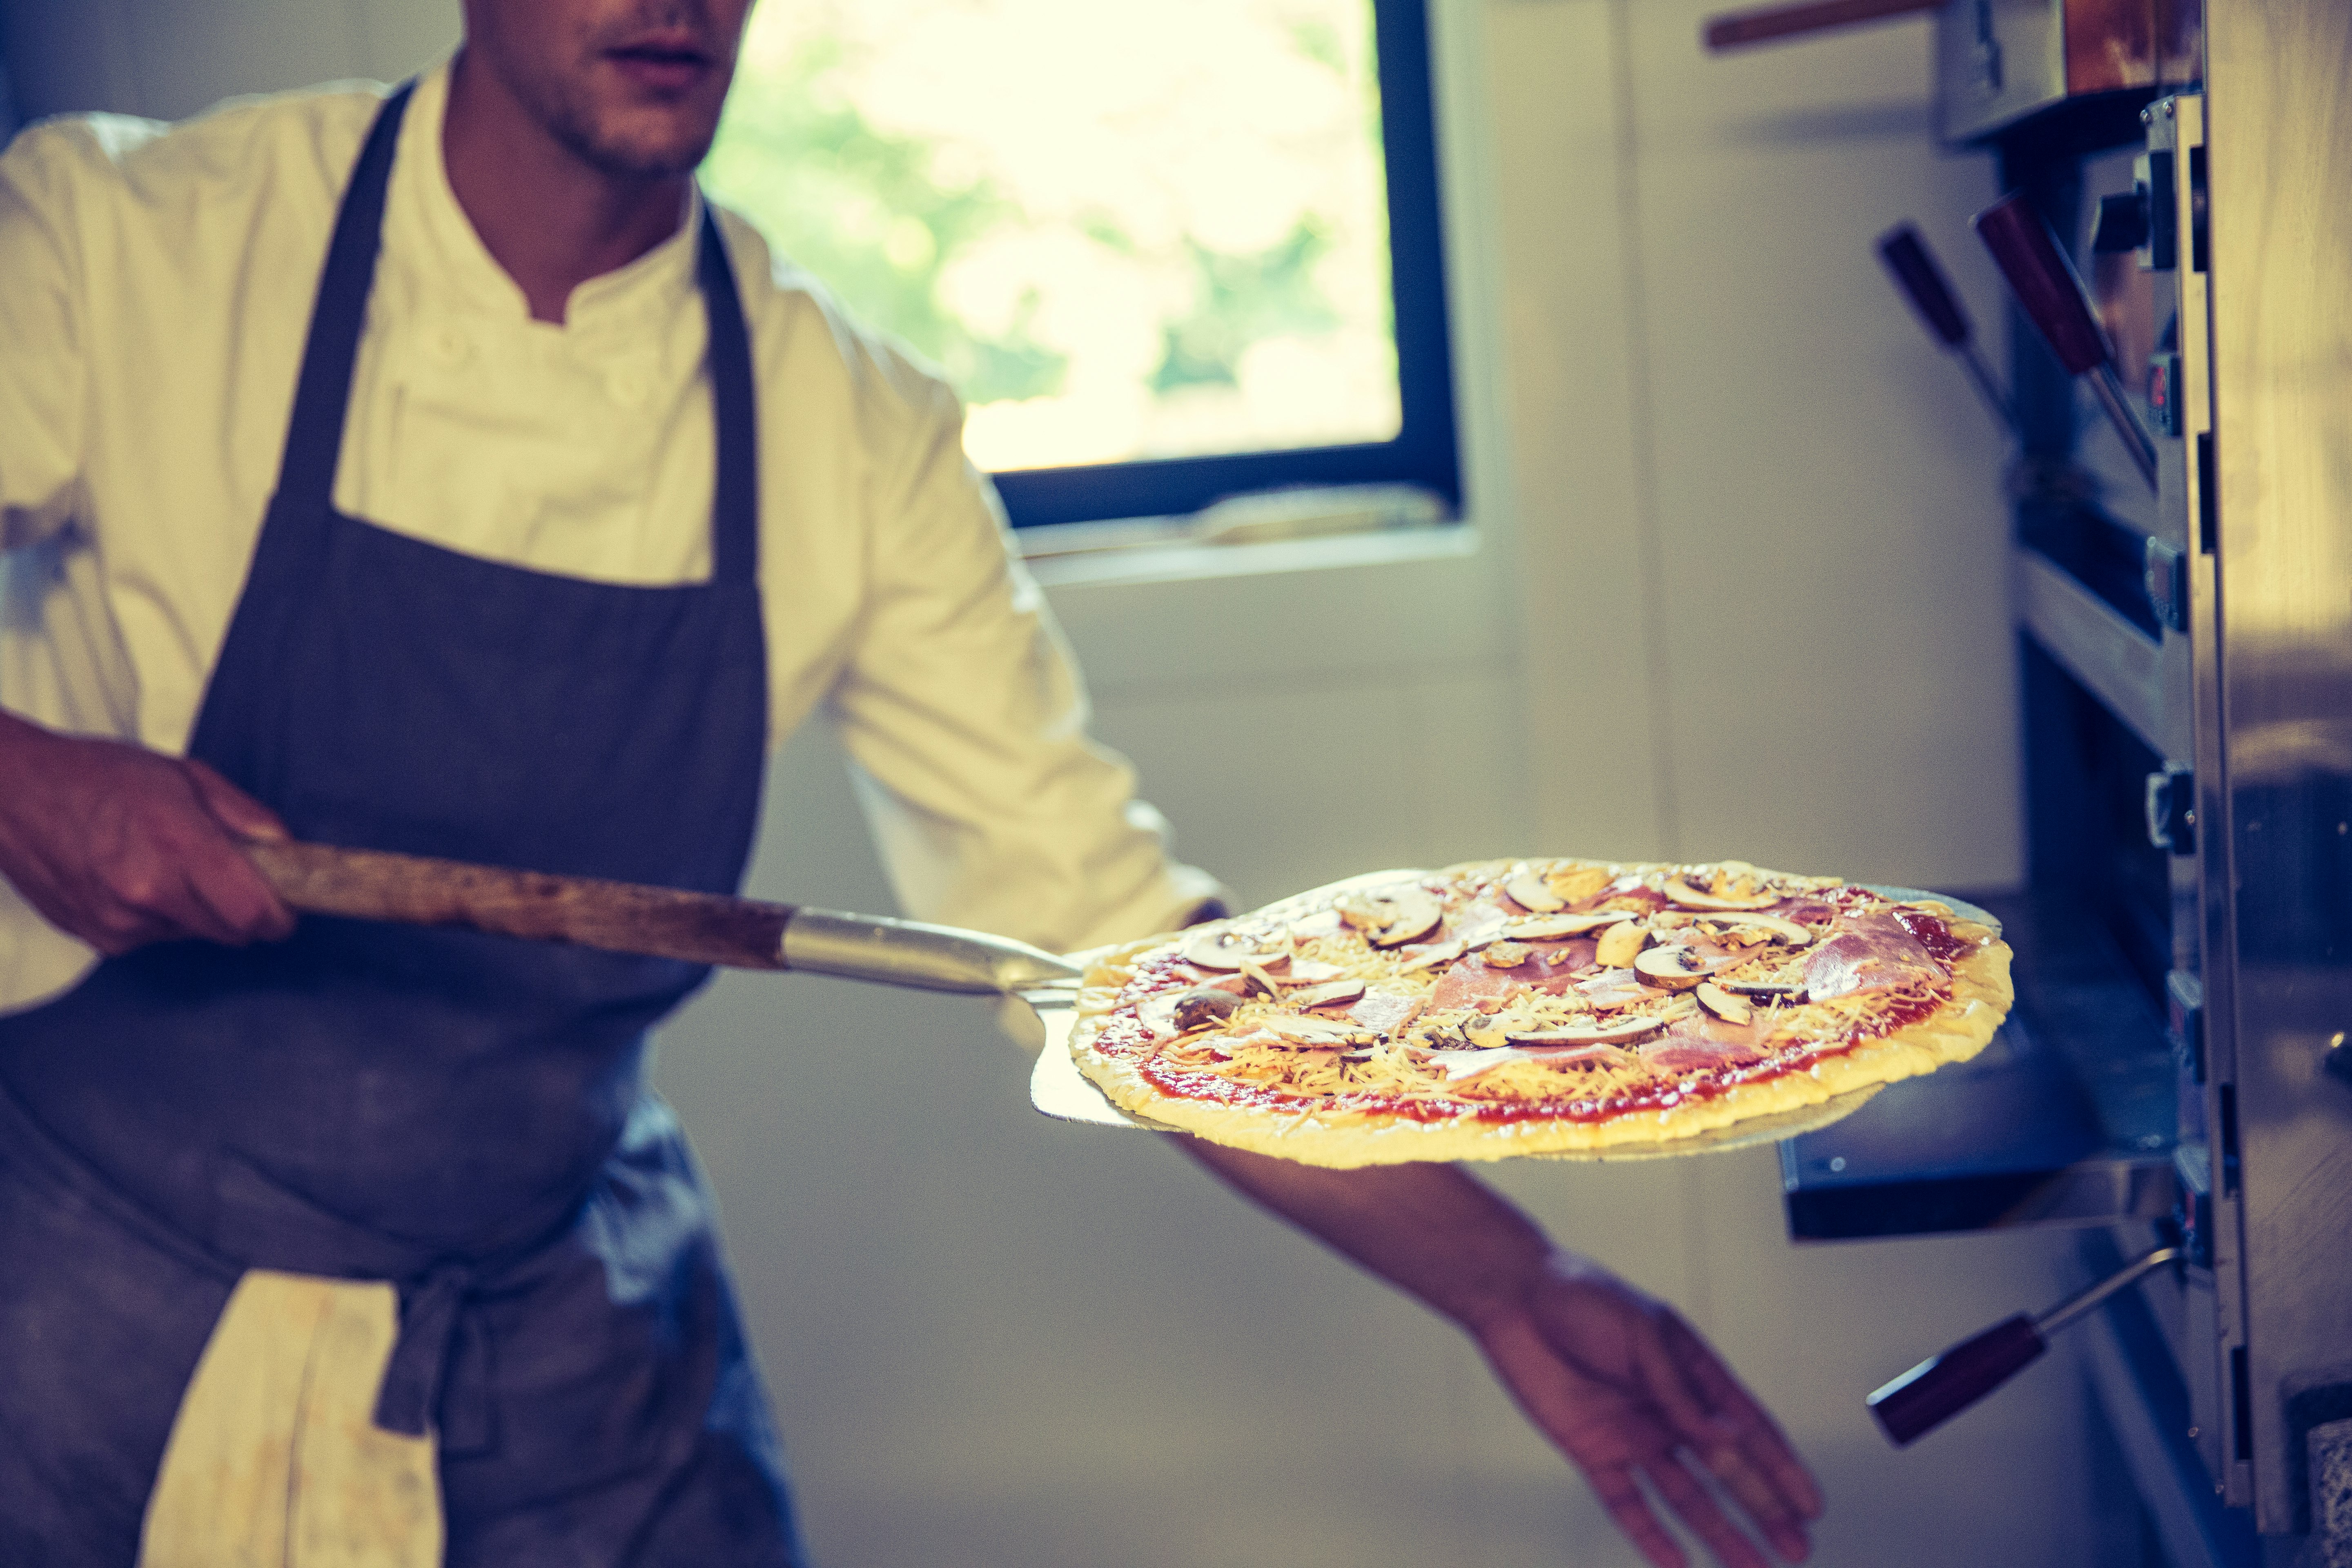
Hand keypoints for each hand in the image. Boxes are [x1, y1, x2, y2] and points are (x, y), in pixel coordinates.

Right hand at [0, 711, 294, 951]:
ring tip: (162, 862)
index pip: (251, 912)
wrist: (11, 794)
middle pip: (230, 931)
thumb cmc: (99, 777)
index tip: (286, 907)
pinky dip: (158, 915)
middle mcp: (147, 892)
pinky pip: (155, 935)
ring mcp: (119, 921)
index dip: (279, 916)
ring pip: (192, 933)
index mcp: (176, 845)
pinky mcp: (99, 938)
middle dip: (241, 908)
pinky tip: (132, 877)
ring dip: (195, 909)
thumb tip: (287, 848)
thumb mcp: (184, 775)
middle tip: (227, 872)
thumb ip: (243, 814)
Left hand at [1473, 1254, 1822, 1567]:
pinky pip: (1629, 1503)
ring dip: (1720, 1532)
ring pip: (1687, 1496)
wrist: (1512, 1299)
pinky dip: (1651, 1536)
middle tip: (1794, 1547)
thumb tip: (1728, 1434)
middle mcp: (1668, 1409)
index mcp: (1690, 1372)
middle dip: (1763, 1510)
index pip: (1748, 1426)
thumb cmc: (1578, 1296)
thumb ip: (1681, 1392)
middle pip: (1727, 1470)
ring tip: (1751, 1566)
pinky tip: (1676, 1563)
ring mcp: (1634, 1434)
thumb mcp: (1642, 1335)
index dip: (1781, 1468)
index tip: (1810, 1504)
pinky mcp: (1595, 1452)